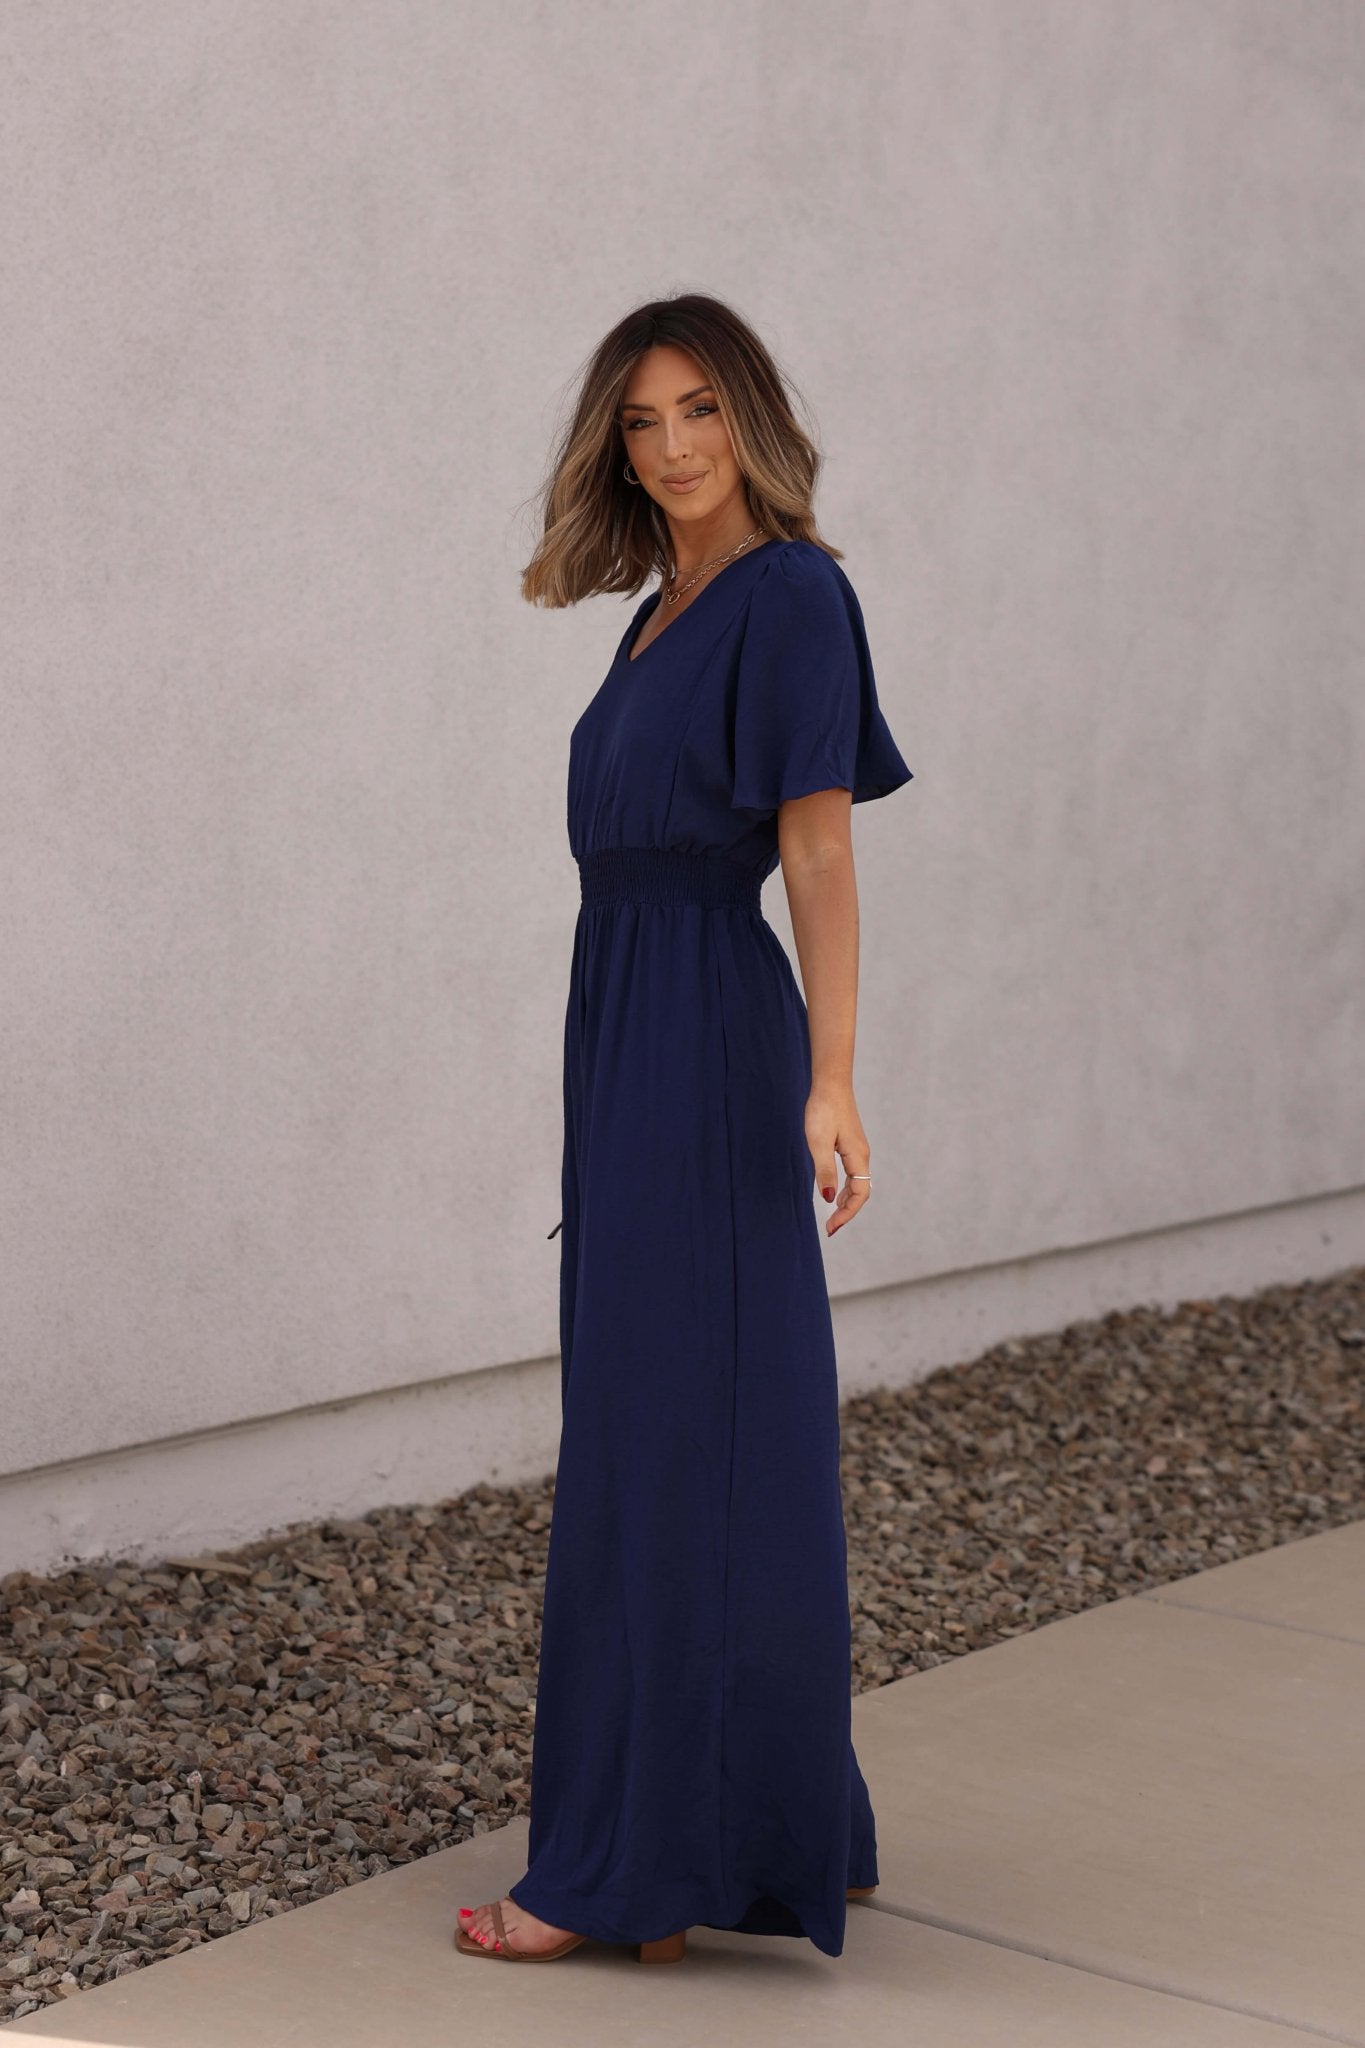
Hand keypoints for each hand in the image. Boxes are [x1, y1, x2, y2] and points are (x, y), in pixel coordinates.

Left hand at [805, 1086, 871, 1236]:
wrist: (830, 1084)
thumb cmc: (823, 1110)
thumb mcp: (818, 1142)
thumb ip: (824, 1170)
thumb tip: (829, 1197)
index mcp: (858, 1157)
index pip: (860, 1194)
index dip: (847, 1213)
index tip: (831, 1227)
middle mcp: (862, 1155)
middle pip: (861, 1192)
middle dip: (847, 1212)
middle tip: (830, 1228)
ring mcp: (858, 1150)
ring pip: (858, 1183)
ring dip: (847, 1201)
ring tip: (832, 1216)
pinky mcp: (851, 1144)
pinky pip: (853, 1173)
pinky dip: (846, 1188)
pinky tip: (834, 1191)